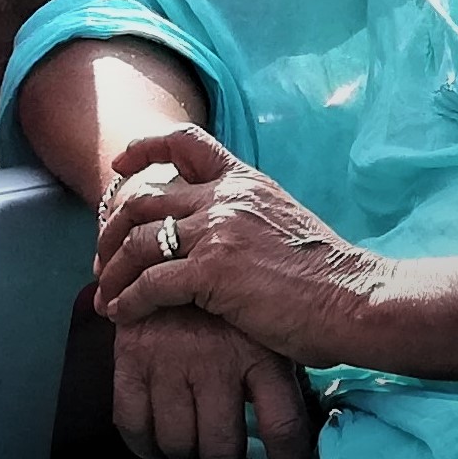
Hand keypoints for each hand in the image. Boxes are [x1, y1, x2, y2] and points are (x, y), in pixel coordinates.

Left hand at [95, 127, 383, 369]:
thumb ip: (245, 216)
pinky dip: (129, 301)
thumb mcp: (283, 223)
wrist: (356, 300)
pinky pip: (151, 284)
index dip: (144, 149)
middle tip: (101, 258)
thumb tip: (218, 231)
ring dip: (113, 271)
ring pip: (139, 242)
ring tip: (104, 296)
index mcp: (244, 181)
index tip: (120, 167)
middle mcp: (226, 197)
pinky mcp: (213, 272)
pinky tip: (123, 315)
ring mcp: (217, 232)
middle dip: (111, 229)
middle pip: (144, 199)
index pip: (185, 143)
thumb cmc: (327, 277)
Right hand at [110, 307, 316, 458]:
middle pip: (222, 448)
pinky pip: (132, 422)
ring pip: (178, 443)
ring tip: (196, 455)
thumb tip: (307, 432)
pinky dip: (143, 446)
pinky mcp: (131, 356)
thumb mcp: (272, 328)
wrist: (177, 242)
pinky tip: (157, 449)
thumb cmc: (237, 296)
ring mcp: (171, 359)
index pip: (284, 430)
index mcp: (262, 353)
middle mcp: (216, 359)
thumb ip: (283, 375)